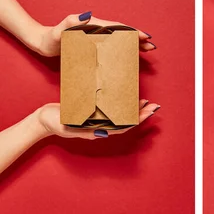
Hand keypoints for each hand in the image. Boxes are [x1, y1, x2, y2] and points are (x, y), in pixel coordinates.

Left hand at [31, 11, 155, 56]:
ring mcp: (96, 35)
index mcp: (93, 25)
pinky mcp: (93, 42)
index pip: (118, 27)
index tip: (145, 37)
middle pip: (122, 32)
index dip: (133, 32)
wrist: (42, 41)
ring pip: (119, 39)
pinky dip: (123, 48)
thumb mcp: (59, 30)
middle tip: (151, 46)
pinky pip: (112, 44)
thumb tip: (88, 16)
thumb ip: (72, 22)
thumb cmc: (50, 38)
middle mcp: (97, 28)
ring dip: (133, 43)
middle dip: (138, 38)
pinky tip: (128, 54)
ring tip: (146, 50)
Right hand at [35, 99, 159, 138]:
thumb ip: (84, 131)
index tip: (149, 111)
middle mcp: (102, 125)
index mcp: (99, 130)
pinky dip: (121, 103)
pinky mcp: (93, 111)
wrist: (43, 120)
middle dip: (142, 113)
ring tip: (146, 101)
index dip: (138, 118)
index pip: (124, 125)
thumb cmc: (55, 123)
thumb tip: (104, 133)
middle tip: (155, 105)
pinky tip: (127, 96)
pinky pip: (111, 108)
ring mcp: (98, 119)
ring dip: (134, 108)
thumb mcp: (68, 127)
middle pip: (127, 120)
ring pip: (121, 114)